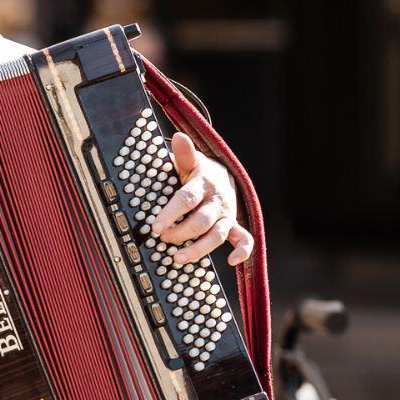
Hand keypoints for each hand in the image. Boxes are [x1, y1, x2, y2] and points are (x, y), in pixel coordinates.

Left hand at [150, 133, 253, 266]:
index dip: (171, 213)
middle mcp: (217, 201)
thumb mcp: (190, 161)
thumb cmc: (199, 172)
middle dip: (181, 232)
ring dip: (199, 248)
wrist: (223, 175)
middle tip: (162, 239)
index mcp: (204, 183)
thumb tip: (178, 138)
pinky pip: (244, 240)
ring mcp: (226, 215)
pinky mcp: (234, 226)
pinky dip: (242, 252)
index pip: (186, 199)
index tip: (155, 226)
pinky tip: (231, 262)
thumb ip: (184, 154)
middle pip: (201, 220)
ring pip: (217, 234)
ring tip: (178, 258)